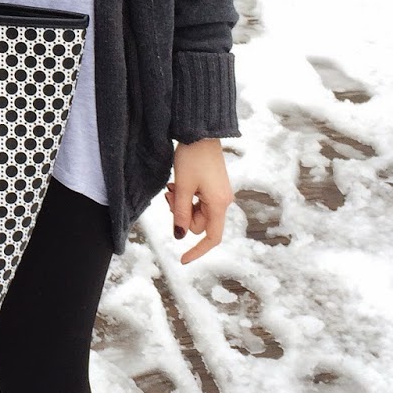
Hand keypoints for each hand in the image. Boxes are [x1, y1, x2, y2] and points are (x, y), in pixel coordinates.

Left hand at [165, 139, 233, 263]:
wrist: (201, 132)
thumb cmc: (193, 158)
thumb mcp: (183, 187)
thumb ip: (179, 213)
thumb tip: (178, 236)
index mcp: (219, 204)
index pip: (211, 238)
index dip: (197, 251)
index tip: (182, 260)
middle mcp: (223, 201)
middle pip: (199, 224)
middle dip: (181, 215)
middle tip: (170, 196)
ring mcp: (219, 194)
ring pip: (196, 212)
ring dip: (181, 204)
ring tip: (173, 187)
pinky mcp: (214, 187)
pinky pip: (198, 201)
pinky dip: (186, 197)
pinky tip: (177, 184)